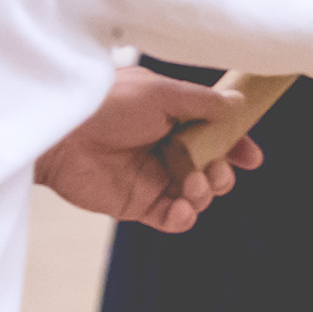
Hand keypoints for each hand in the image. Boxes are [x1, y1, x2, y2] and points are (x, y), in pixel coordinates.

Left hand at [37, 67, 262, 232]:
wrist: (60, 134)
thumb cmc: (105, 103)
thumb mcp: (159, 93)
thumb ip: (201, 101)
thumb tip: (237, 103)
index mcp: (174, 119)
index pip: (216, 135)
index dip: (237, 147)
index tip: (252, 157)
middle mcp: (167, 150)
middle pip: (214, 170)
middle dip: (223, 174)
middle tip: (213, 170)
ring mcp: (154, 178)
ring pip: (199, 196)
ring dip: (205, 194)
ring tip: (191, 184)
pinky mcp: (138, 204)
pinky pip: (174, 218)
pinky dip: (185, 217)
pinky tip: (181, 208)